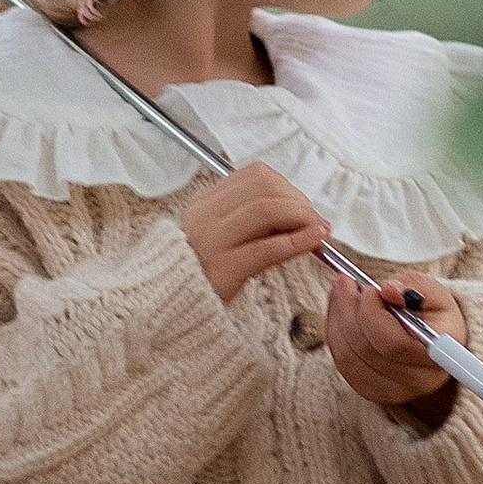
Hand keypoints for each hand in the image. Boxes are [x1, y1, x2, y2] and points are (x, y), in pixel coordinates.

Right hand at [178, 162, 330, 303]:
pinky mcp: (223, 269)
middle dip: (298, 201)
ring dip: (301, 217)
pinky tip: (313, 241)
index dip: (287, 186)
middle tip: (313, 220)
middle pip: (264, 188)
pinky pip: (267, 248)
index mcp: (204, 205)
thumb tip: (296, 212)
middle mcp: (205, 218)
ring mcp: (212, 242)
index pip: (254, 176)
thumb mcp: (219, 239)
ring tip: (316, 231)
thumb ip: (250, 222)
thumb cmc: (199, 276)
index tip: (301, 204)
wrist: (167, 307)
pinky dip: (297, 241)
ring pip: (266, 210)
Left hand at [325, 270, 464, 410]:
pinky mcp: (371, 390)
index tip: (371, 289)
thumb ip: (415, 285)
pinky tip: (341, 311)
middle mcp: (417, 380)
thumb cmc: (433, 314)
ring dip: (338, 318)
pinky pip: (342, 361)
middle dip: (349, 309)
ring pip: (348, 355)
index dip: (374, 314)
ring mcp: (392, 390)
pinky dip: (335, 332)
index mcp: (438, 357)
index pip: (394, 344)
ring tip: (343, 291)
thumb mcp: (433, 292)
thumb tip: (388, 290)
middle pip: (366, 349)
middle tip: (346, 281)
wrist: (432, 340)